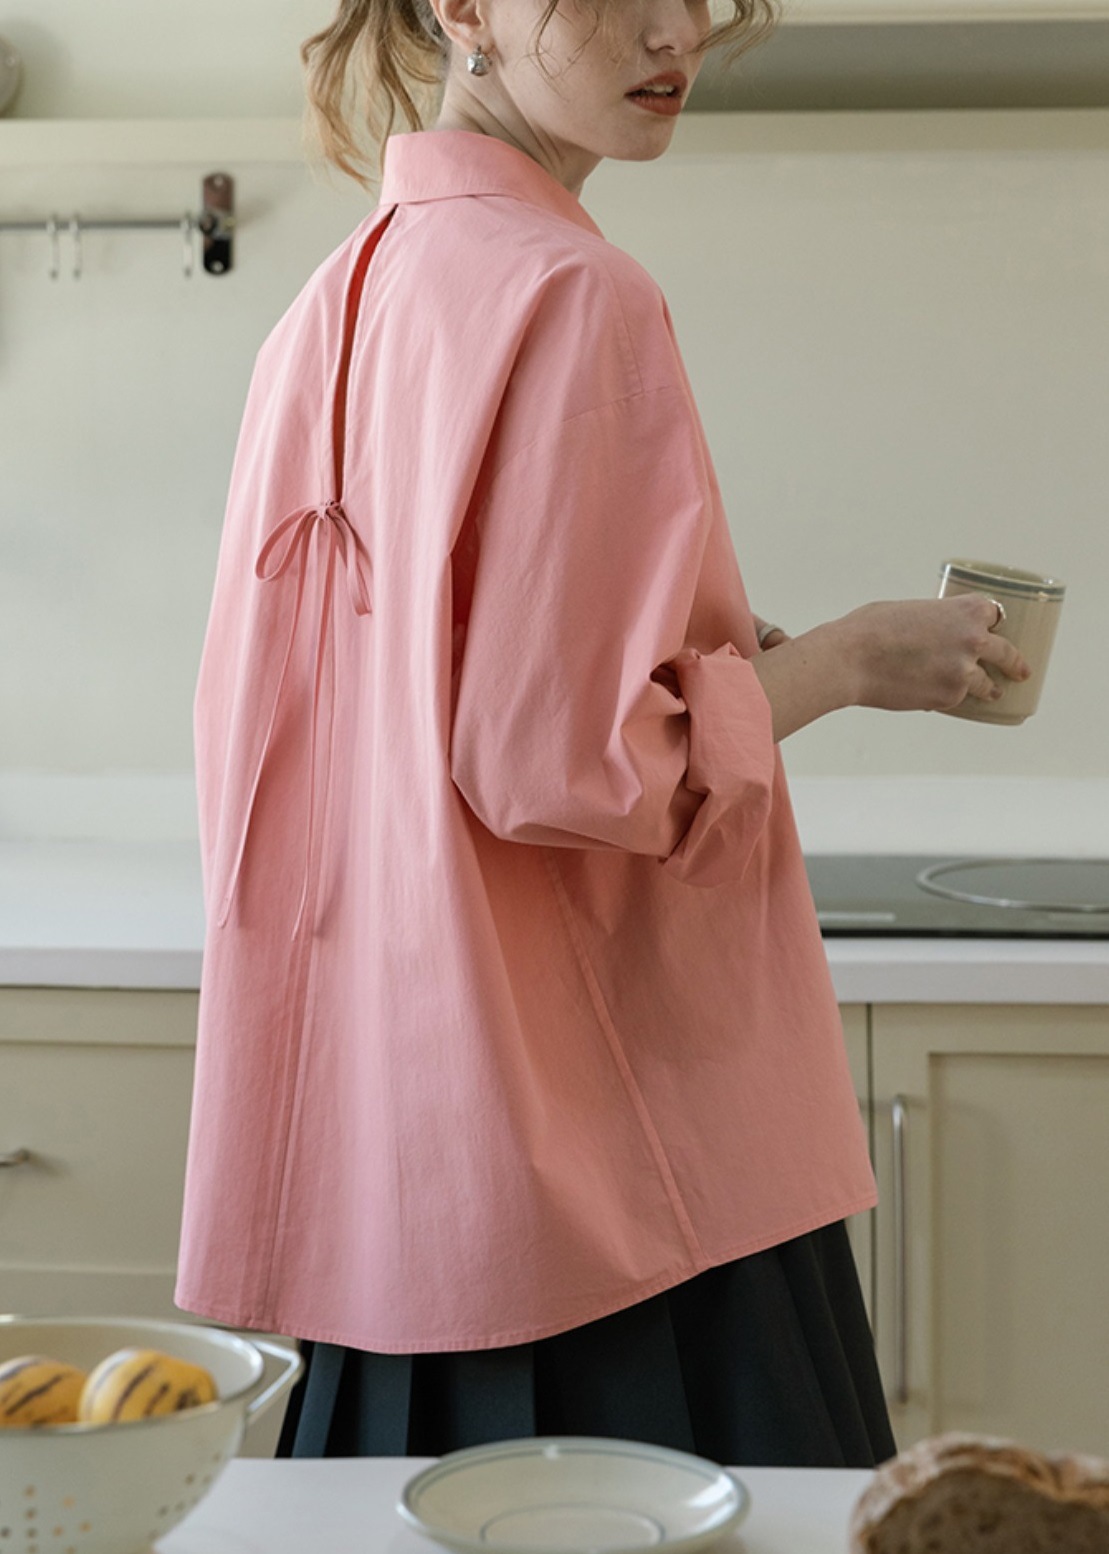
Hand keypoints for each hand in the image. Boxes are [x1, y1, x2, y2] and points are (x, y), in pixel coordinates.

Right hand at [749, 592, 1031, 740]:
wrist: (850, 659)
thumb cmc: (870, 628)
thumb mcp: (909, 611)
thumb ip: (934, 622)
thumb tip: (934, 636)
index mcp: (967, 610)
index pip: (995, 614)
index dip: (994, 623)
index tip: (995, 630)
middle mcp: (975, 640)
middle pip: (1007, 652)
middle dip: (1016, 663)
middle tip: (1022, 670)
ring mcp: (964, 672)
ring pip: (986, 683)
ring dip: (991, 689)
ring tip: (993, 693)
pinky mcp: (948, 697)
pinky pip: (956, 699)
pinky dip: (949, 698)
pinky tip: (942, 698)